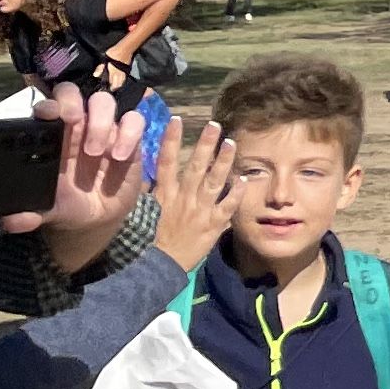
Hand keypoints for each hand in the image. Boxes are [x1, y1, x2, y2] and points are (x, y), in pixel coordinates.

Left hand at [10, 86, 140, 257]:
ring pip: (104, 102)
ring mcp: (105, 130)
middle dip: (72, 101)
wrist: (98, 219)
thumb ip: (30, 214)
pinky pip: (134, 121)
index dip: (49, 104)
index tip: (48, 114)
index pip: (49, 107)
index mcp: (53, 137)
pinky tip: (118, 156)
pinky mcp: (130, 139)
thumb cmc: (68, 204)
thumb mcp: (49, 211)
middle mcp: (77, 127)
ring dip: (100, 121)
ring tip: (95, 151)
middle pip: (74, 93)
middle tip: (73, 120)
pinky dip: (129, 133)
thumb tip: (11, 222)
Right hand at [145, 120, 243, 266]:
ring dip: (224, 161)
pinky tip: (246, 181)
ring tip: (232, 143)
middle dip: (205, 144)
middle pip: (195, 166)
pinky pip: (227, 206)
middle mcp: (182, 199)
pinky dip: (237, 194)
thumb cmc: (148, 241)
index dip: (171, 140)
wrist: (158, 268)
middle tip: (214, 124)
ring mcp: (199, 211)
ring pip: (214, 181)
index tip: (178, 120)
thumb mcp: (143, 214)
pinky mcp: (212, 225)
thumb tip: (146, 174)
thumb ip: (149, 194)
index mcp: (163, 195)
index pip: (166, 162)